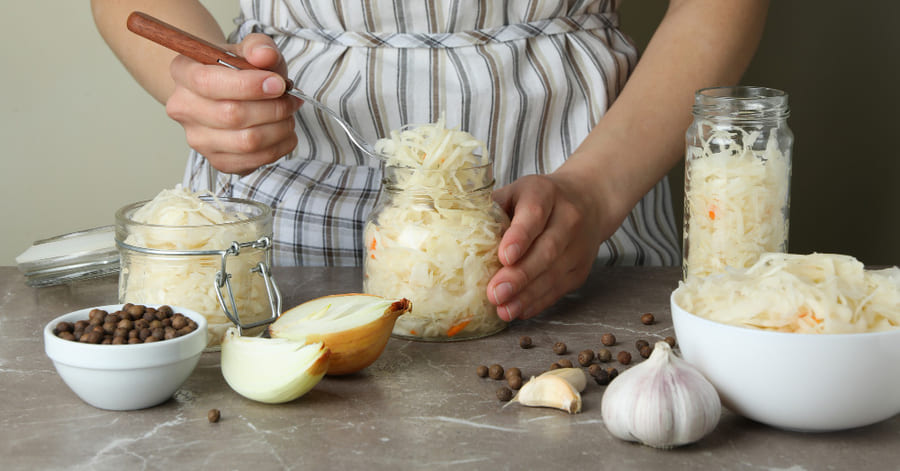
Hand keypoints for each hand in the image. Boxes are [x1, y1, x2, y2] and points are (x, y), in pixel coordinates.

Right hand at [165, 33, 301, 174]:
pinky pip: (252, 161)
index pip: (208, 82)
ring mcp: (198, 139)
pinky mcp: (217, 161)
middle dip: (272, 108)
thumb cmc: (238, 70)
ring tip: (289, 115)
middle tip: (291, 100)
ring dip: (279, 129)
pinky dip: (278, 148)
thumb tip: (264, 56)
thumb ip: (258, 46)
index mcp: (183, 72)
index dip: (249, 85)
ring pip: (246, 142)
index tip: (278, 84)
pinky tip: (284, 133)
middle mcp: (183, 108)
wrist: (227, 93)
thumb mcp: (249, 49)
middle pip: (231, 115)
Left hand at [486, 172, 613, 320]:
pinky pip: (560, 288)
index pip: (534, 214)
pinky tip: (519, 310)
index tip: (504, 257)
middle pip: (547, 249)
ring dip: (528, 295)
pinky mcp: (581, 268)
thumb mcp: (515, 193)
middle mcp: (568, 217)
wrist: (587, 201)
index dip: (520, 236)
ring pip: (554, 273)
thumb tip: (453, 231)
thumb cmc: (537, 199)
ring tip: (504, 309)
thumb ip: (490, 209)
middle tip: (495, 293)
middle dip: (520, 275)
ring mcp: (579, 245)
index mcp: (544, 193)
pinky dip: (538, 302)